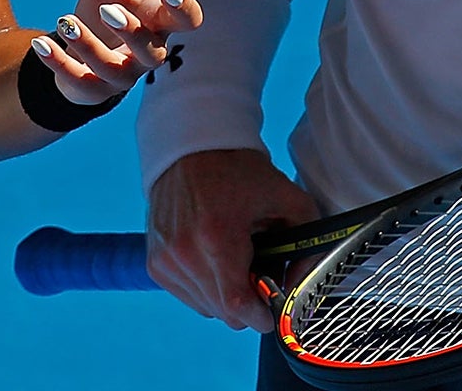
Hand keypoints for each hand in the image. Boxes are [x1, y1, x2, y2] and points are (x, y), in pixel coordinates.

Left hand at [31, 0, 204, 104]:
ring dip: (89, 46)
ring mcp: (119, 74)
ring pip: (114, 70)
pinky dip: (59, 62)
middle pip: (152, 51)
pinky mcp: (90, 88)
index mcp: (158, 22)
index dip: (183, 10)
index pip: (186, 20)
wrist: (78, 48)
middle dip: (132, 32)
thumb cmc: (108, 7)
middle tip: (108, 9)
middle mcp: (145, 52)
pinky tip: (39, 42)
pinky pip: (78, 81)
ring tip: (64, 21)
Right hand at [147, 147, 321, 331]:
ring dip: (225, 294)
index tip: (272, 305)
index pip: (238, 307)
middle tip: (258, 270)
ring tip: (234, 258)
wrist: (191, 147)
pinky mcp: (155, 263)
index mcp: (217, 238)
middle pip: (225, 313)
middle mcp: (184, 254)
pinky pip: (188, 296)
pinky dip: (206, 286)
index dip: (261, 314)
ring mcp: (165, 260)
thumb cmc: (237, 170)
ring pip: (206, 308)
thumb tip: (301, 285)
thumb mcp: (286, 197)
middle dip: (248, 301)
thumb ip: (306, 244)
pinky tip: (214, 257)